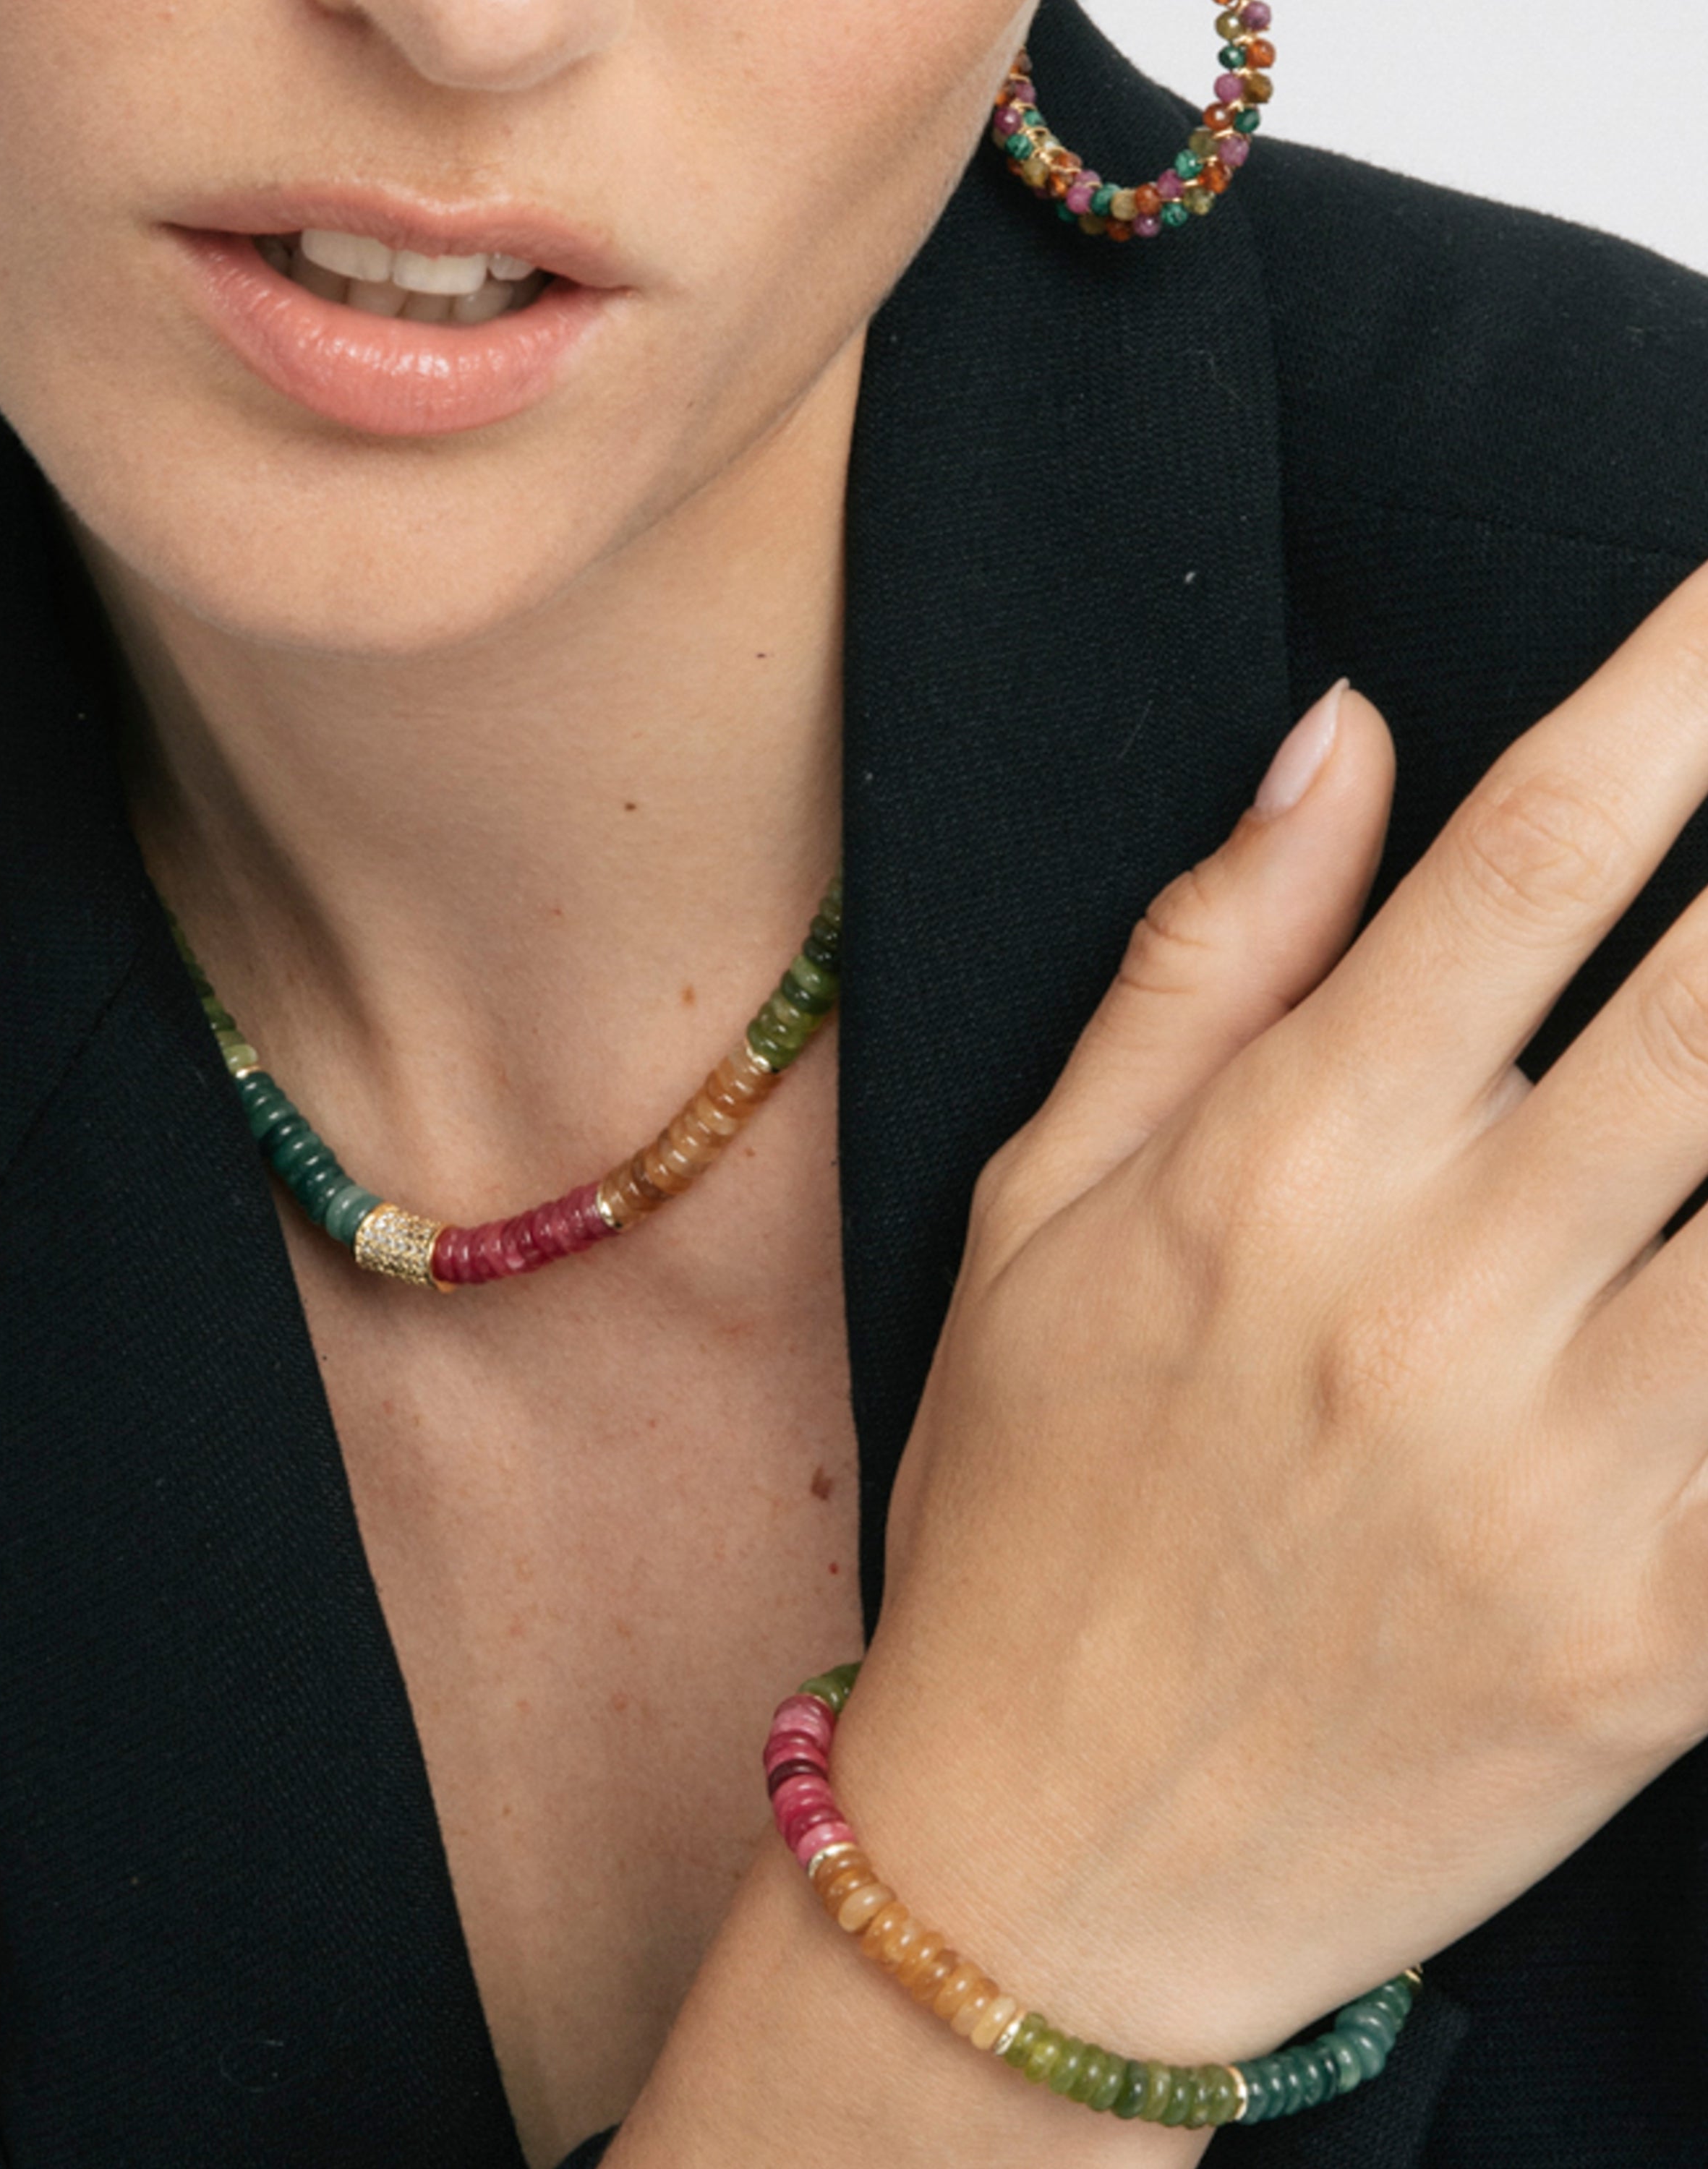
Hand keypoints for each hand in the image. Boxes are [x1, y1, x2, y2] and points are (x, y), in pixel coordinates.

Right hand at [839, 564, 1707, 2068]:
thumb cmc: (1028, 1503)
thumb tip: (1343, 738)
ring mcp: (1577, 1476)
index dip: (1690, 681)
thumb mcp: (1039, 1209)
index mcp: (1280, 1169)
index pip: (1534, 858)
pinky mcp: (1671, 1640)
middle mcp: (1439, 1292)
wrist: (1047, 1855)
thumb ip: (1202, 963)